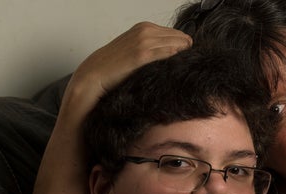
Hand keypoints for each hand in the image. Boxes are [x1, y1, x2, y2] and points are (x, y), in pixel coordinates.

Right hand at [65, 22, 192, 114]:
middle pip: (179, 38)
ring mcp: (143, 41)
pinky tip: (179, 67)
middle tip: (190, 64)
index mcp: (144, 27)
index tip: (188, 57)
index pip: (175, 33)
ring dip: (184, 55)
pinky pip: (166, 54)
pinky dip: (175, 59)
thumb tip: (175, 53)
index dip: (183, 46)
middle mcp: (145, 30)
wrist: (95, 73)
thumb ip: (152, 46)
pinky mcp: (141, 54)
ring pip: (175, 45)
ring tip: (187, 68)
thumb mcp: (135, 49)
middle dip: (186, 50)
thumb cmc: (115, 65)